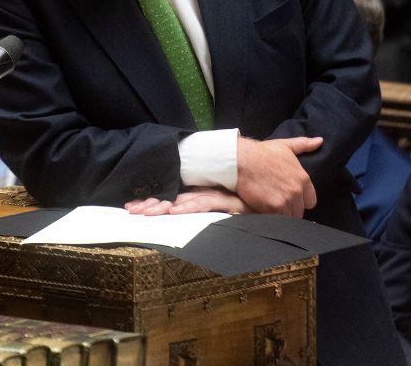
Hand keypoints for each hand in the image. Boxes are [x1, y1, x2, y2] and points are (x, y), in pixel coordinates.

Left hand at [125, 188, 250, 215]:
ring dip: (166, 205)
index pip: (174, 198)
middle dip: (153, 203)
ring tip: (148, 211)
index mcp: (204, 195)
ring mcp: (220, 196)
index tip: (133, 207)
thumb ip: (207, 211)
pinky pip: (208, 202)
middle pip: (176, 197)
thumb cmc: (253, 208)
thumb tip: (182, 216)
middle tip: (132, 209)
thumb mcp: (225, 213)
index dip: (154, 202)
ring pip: (187, 200)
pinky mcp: (231, 201)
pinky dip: (192, 205)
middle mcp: (209, 193)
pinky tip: (176, 210)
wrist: (278, 197)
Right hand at [235, 136, 321, 217]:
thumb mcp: (285, 145)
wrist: (242, 160)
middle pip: (299, 211)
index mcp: (303, 178)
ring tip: (270, 208)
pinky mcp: (273, 208)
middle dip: (290, 209)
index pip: (311, 201)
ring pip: (289, 217)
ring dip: (281, 215)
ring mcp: (286, 200)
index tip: (289, 197)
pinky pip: (277, 220)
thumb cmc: (262, 152)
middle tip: (277, 203)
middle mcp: (297, 191)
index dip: (300, 201)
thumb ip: (304, 145)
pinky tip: (263, 210)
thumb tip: (320, 141)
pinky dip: (271, 218)